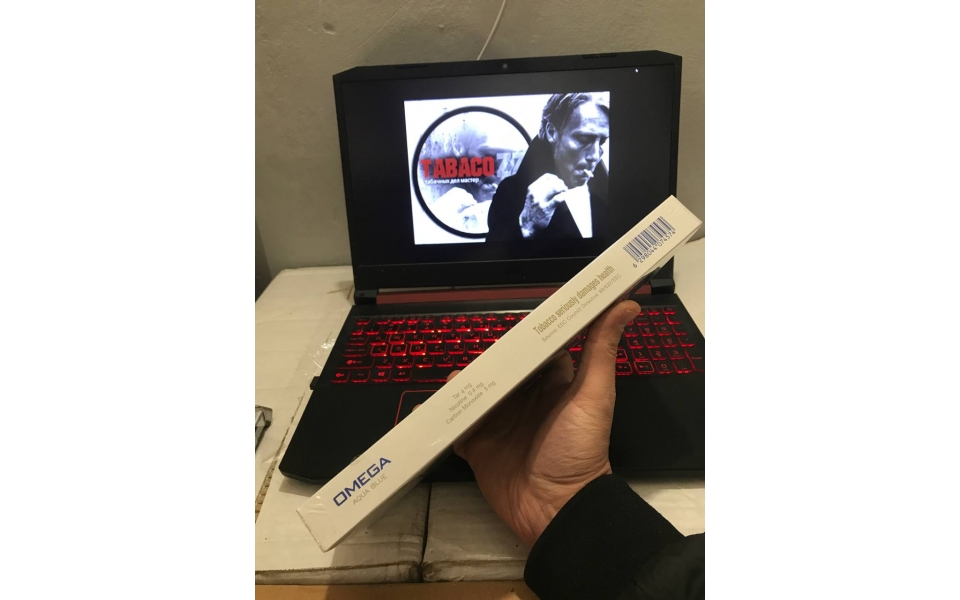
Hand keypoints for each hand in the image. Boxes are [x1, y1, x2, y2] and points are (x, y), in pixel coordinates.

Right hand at [448, 300, 640, 546]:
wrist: (554, 507)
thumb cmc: (579, 449)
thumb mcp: (594, 395)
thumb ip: (602, 349)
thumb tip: (626, 304)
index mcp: (553, 386)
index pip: (538, 352)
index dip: (526, 337)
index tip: (514, 323)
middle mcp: (525, 400)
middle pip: (501, 369)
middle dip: (487, 359)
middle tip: (477, 353)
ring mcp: (499, 422)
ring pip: (476, 392)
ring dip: (464, 383)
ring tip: (457, 379)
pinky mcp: (477, 445)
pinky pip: (457, 424)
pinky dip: (446, 415)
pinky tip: (439, 406)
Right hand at [519, 174, 567, 237]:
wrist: (527, 223)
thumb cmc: (532, 208)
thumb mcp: (532, 195)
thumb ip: (540, 188)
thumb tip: (554, 181)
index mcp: (532, 188)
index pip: (546, 177)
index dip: (555, 178)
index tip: (559, 182)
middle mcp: (536, 193)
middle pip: (552, 182)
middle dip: (560, 183)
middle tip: (564, 187)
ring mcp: (541, 201)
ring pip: (555, 188)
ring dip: (563, 188)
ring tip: (565, 191)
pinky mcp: (546, 209)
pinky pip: (558, 199)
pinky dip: (563, 196)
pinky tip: (565, 197)